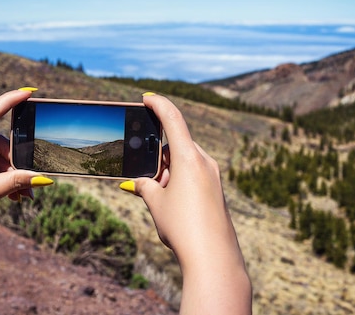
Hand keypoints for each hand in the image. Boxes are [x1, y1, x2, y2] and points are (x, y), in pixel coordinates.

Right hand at [120, 93, 250, 314]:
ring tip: (157, 195)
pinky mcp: (216, 190)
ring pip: (185, 161)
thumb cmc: (183, 226)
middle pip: (178, 144)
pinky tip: (171, 201)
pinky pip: (194, 174)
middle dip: (158, 155)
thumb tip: (137, 183)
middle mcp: (204, 162)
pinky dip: (179, 179)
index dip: (158, 104)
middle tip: (145, 175)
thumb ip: (144, 186)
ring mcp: (213, 176)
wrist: (214, 258)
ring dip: (168, 170)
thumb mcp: (156, 203)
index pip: (173, 119)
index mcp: (189, 157)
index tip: (147, 97)